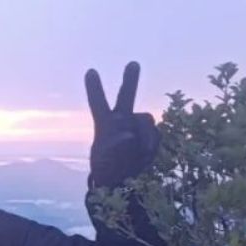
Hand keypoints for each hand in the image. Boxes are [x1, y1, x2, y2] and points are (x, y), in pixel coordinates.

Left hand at [85, 62, 160, 188]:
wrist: (123, 181)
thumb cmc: (107, 170)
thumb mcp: (104, 162)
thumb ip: (114, 148)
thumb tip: (128, 135)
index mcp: (104, 124)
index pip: (98, 103)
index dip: (94, 88)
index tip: (90, 72)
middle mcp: (121, 119)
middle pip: (126, 96)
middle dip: (130, 80)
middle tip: (133, 64)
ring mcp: (137, 126)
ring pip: (146, 120)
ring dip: (143, 136)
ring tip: (135, 153)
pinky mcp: (151, 135)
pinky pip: (156, 135)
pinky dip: (150, 146)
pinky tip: (143, 157)